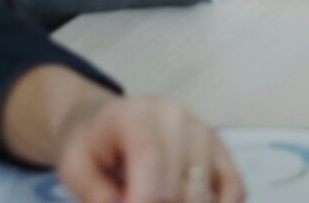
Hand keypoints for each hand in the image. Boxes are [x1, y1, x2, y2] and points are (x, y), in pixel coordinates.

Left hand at [0, 67, 240, 202]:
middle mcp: (178, 118)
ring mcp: (204, 132)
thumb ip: (95, 194)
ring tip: (153, 197)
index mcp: (136, 115)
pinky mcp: (220, 149)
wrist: (106, 120)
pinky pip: (235, 188)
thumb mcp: (74, 167)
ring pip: (204, 194)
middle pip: (179, 187)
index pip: (152, 163)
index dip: (141, 200)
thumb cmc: (90, 144)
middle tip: (131, 200)